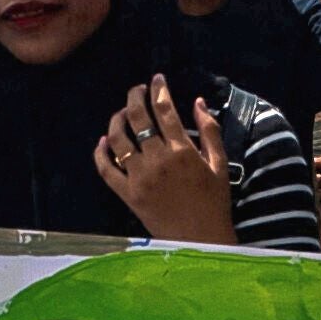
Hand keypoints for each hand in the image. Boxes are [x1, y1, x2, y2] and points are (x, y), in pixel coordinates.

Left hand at [94, 75, 236, 241]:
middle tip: (136, 89)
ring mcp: (139, 177)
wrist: (200, 240)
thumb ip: (210, 131)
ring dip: (116, 120)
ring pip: (118, 139)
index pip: (165, 109)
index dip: (158, 89)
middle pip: (137, 118)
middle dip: (134, 97)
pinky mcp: (127, 194)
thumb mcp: (220, 164)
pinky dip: (101, 153)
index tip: (156, 79)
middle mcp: (157, 160)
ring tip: (121, 113)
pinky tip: (102, 142)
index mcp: (182, 151)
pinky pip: (106, 169)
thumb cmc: (214, 202)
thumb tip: (197, 102)